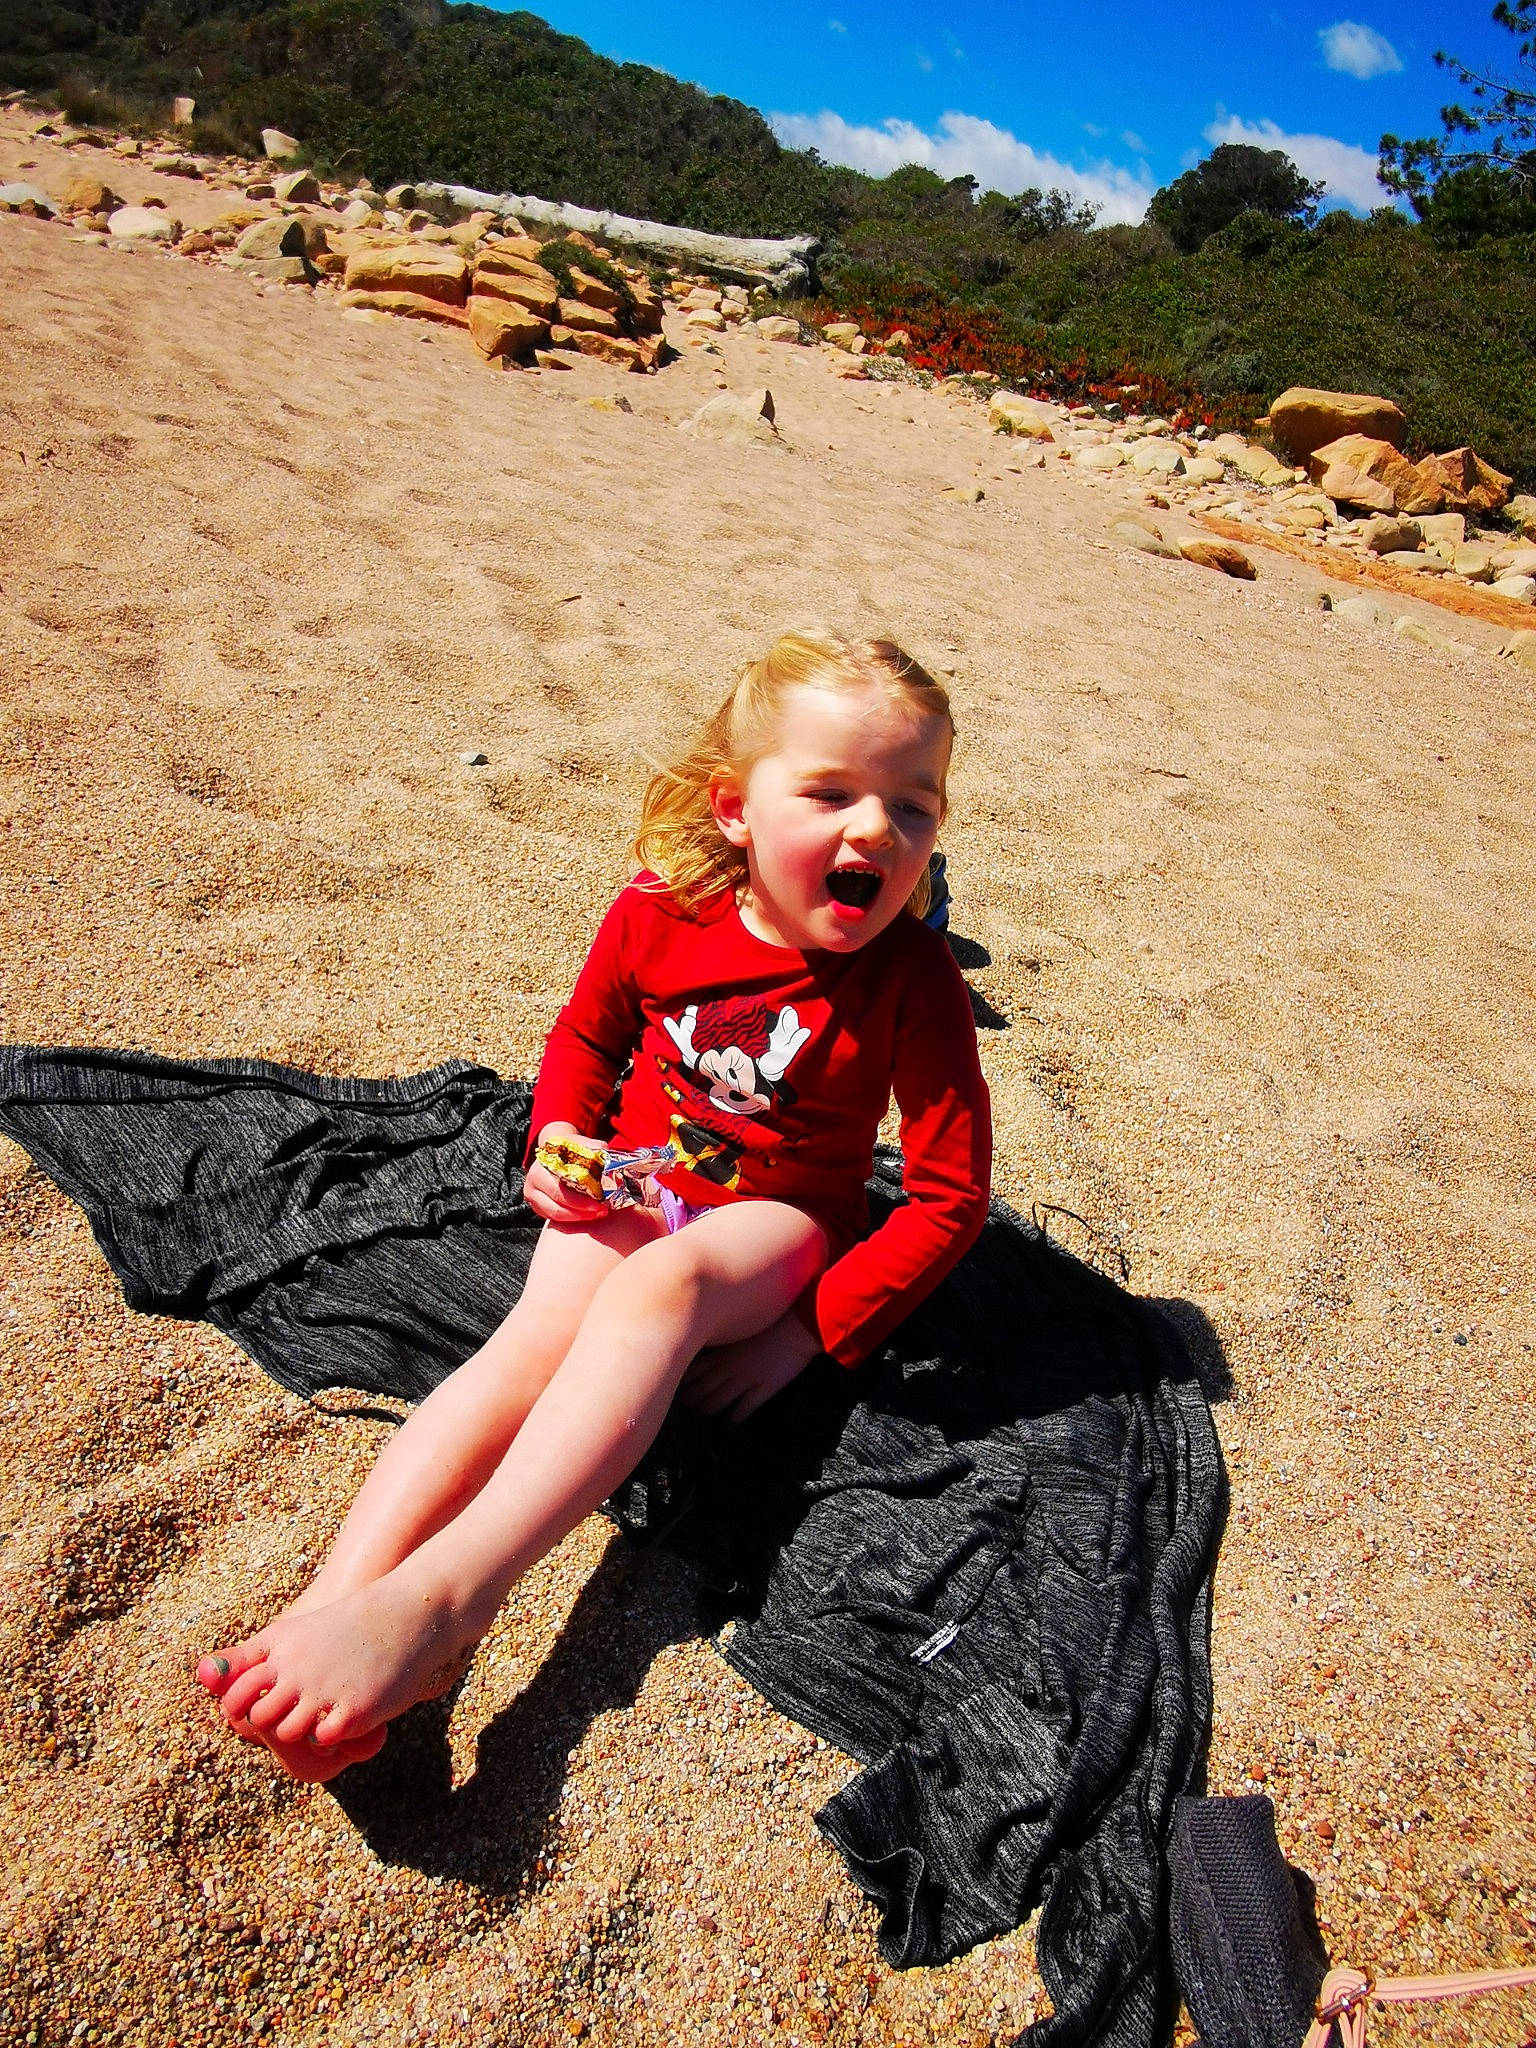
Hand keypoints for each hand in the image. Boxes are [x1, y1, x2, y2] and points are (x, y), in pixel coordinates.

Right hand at [525, 1122, 608, 1225]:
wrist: (553, 1152)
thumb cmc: (567, 1150)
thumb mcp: (578, 1144)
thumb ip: (591, 1147)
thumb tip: (604, 1152)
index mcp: (540, 1168)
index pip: (559, 1189)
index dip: (580, 1200)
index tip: (600, 1201)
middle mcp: (533, 1184)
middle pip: (557, 1205)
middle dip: (582, 1210)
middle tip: (602, 1210)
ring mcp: (534, 1197)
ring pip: (556, 1214)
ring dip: (579, 1216)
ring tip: (597, 1213)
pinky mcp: (538, 1207)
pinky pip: (555, 1218)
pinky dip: (572, 1218)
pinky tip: (587, 1213)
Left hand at [681, 1310, 821, 1424]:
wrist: (797, 1327)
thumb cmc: (770, 1322)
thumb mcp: (739, 1328)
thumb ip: (722, 1340)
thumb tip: (705, 1347)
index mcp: (720, 1351)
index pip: (690, 1372)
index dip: (681, 1383)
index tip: (677, 1388)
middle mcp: (727, 1368)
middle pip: (699, 1391)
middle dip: (690, 1402)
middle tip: (686, 1409)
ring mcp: (743, 1381)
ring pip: (715, 1403)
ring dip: (707, 1412)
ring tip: (704, 1417)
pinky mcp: (761, 1390)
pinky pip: (741, 1411)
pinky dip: (732, 1420)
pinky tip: (729, 1425)